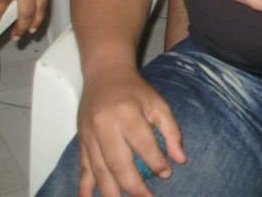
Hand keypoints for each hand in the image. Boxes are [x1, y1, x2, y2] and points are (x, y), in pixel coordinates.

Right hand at [77, 68, 185, 196]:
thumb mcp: (158, 104)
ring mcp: (89, 135)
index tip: (166, 174)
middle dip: (133, 186)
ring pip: (99, 170)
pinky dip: (86, 187)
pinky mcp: (81, 142)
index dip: (155, 161)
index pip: (142, 143)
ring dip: (111, 192)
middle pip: (118, 162)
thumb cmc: (135, 92)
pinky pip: (83, 168)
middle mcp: (104, 125)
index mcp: (126, 113)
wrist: (104, 75)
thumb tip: (181, 160)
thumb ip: (171, 131)